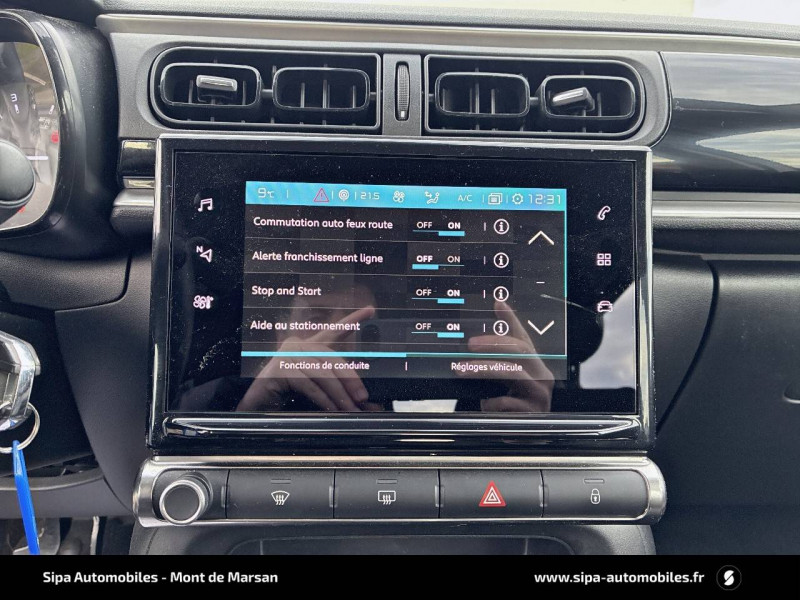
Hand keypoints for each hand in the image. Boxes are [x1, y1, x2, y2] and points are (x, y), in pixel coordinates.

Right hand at [237, 305, 374, 411]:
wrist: (257, 410)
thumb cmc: (286, 400)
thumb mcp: (317, 394)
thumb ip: (339, 394)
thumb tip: (364, 403)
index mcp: (309, 348)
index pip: (334, 331)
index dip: (352, 320)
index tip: (370, 309)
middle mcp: (298, 345)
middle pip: (332, 358)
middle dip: (350, 379)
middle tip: (362, 398)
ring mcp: (287, 355)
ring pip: (322, 373)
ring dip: (338, 394)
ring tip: (349, 409)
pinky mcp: (279, 369)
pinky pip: (308, 383)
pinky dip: (322, 398)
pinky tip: (331, 409)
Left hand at [457, 301, 553, 411]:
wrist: (526, 436)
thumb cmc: (514, 403)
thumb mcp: (503, 379)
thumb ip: (496, 356)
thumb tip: (483, 326)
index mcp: (533, 363)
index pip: (522, 336)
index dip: (511, 318)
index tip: (497, 303)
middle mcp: (541, 375)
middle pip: (519, 350)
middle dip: (492, 344)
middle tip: (470, 344)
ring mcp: (540, 394)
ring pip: (513, 372)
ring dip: (484, 369)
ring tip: (462, 369)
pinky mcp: (533, 413)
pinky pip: (507, 402)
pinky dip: (490, 402)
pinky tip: (483, 404)